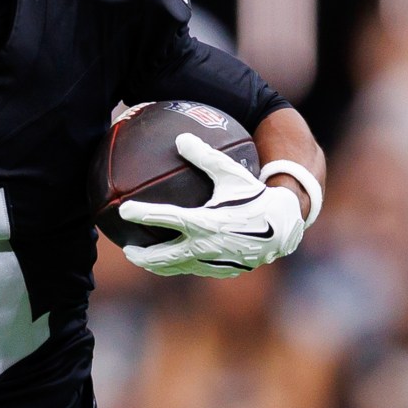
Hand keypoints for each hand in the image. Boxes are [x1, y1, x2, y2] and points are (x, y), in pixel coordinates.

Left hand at [120, 133, 307, 277]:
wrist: (284, 226)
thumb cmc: (256, 195)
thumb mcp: (232, 173)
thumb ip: (206, 157)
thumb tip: (181, 138)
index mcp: (205, 222)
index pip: (166, 218)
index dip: (142, 214)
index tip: (124, 209)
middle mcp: (206, 246)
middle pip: (164, 257)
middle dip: (142, 256)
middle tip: (127, 250)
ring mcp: (213, 261)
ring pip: (178, 267)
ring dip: (158, 265)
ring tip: (145, 260)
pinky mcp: (222, 269)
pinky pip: (195, 268)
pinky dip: (181, 265)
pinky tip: (176, 259)